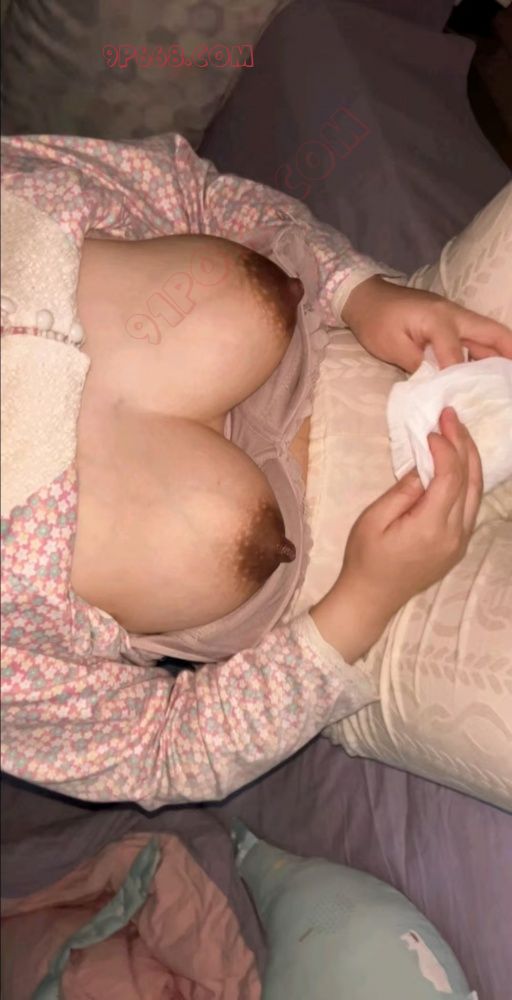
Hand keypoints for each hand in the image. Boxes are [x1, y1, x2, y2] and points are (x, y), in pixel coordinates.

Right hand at [311, 408, 482, 660]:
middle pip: (470, 480)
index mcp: (431, 527)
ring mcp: (461, 541)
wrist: (372, 598)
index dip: (445, 448)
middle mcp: (455, 534)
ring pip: (476, 492)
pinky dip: (468, 478)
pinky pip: (471, 505)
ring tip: (458, 432)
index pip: (450, 477)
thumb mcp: (374, 519)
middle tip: (451, 417)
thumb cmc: (365, 558)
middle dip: (463, 444)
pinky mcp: (459, 545)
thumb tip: (424, 465)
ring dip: (470, 459)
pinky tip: (459, 462)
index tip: (431, 429)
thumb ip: (403, 490)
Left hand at [341, 275, 511, 372]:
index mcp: (439, 319)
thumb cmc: (375, 320)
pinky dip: (484, 353)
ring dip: (499, 354)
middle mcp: (454, 315)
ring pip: (486, 335)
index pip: (457, 355)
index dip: (459, 379)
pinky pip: (474, 337)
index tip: (462, 400)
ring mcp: (454, 316)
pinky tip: (485, 373)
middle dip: (510, 352)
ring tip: (504, 380)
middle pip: (492, 333)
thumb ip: (418, 365)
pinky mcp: (449, 322)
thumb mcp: (392, 347)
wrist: (364, 297)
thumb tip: (437, 385)